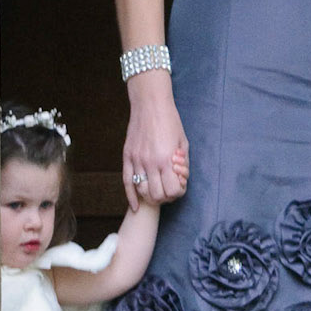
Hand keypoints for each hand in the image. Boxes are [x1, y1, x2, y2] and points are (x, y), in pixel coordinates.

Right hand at [122, 73, 189, 210]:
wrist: (151, 104)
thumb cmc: (171, 121)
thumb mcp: (183, 142)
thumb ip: (183, 163)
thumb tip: (179, 179)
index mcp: (167, 159)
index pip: (172, 191)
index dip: (178, 192)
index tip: (179, 185)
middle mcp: (151, 162)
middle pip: (157, 195)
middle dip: (165, 196)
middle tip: (168, 188)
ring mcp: (137, 160)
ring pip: (142, 191)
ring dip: (150, 196)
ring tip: (156, 191)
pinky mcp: (127, 156)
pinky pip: (127, 182)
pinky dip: (131, 197)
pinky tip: (135, 206)